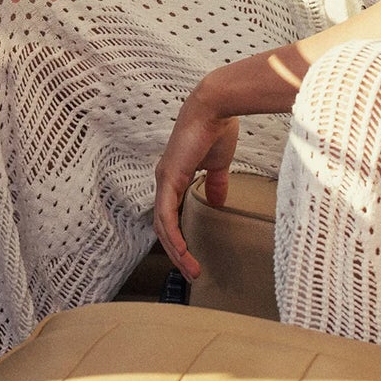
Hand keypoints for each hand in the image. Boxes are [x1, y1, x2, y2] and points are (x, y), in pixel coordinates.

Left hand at [153, 85, 239, 281]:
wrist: (215, 108)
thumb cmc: (216, 130)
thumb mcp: (217, 164)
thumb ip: (215, 183)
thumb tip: (217, 202)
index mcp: (174, 176)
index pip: (170, 215)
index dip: (178, 238)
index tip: (192, 258)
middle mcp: (165, 180)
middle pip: (163, 226)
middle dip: (176, 252)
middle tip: (191, 272)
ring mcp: (164, 180)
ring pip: (163, 226)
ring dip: (176, 251)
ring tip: (191, 270)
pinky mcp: (169, 179)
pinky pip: (166, 216)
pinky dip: (174, 237)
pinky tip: (184, 252)